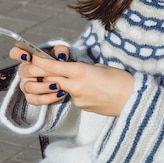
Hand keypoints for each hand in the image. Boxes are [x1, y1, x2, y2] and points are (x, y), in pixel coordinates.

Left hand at [9, 45, 133, 115]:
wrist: (134, 101)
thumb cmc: (122, 80)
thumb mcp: (101, 67)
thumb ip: (84, 68)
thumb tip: (75, 70)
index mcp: (81, 71)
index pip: (53, 66)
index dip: (39, 61)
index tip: (29, 55)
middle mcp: (76, 86)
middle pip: (50, 78)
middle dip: (41, 72)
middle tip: (32, 66)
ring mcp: (77, 98)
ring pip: (62, 87)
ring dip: (63, 82)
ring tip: (81, 77)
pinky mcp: (81, 107)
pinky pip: (73, 96)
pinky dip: (76, 91)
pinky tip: (92, 90)